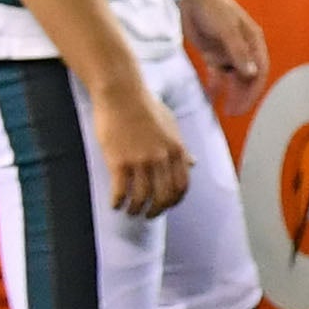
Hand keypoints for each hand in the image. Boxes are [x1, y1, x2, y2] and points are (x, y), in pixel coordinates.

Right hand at [96, 81, 196, 221]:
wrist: (121, 93)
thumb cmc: (145, 106)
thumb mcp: (171, 125)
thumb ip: (181, 148)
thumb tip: (193, 163)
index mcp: (176, 149)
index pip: (182, 186)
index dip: (174, 201)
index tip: (165, 206)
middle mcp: (162, 158)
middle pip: (164, 196)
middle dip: (156, 211)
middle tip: (146, 215)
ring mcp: (140, 160)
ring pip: (142, 197)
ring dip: (135, 209)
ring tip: (129, 211)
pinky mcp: (119, 161)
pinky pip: (121, 190)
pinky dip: (118, 202)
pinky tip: (115, 204)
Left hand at [175, 0, 268, 122]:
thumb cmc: (215, 10)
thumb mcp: (227, 30)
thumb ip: (238, 52)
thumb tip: (252, 74)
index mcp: (253, 43)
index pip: (259, 72)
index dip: (253, 91)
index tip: (244, 105)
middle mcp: (244, 50)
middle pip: (248, 79)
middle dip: (243, 97)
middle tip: (234, 113)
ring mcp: (229, 53)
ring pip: (234, 79)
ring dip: (231, 94)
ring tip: (226, 110)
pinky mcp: (214, 55)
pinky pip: (217, 75)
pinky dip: (216, 85)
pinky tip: (212, 96)